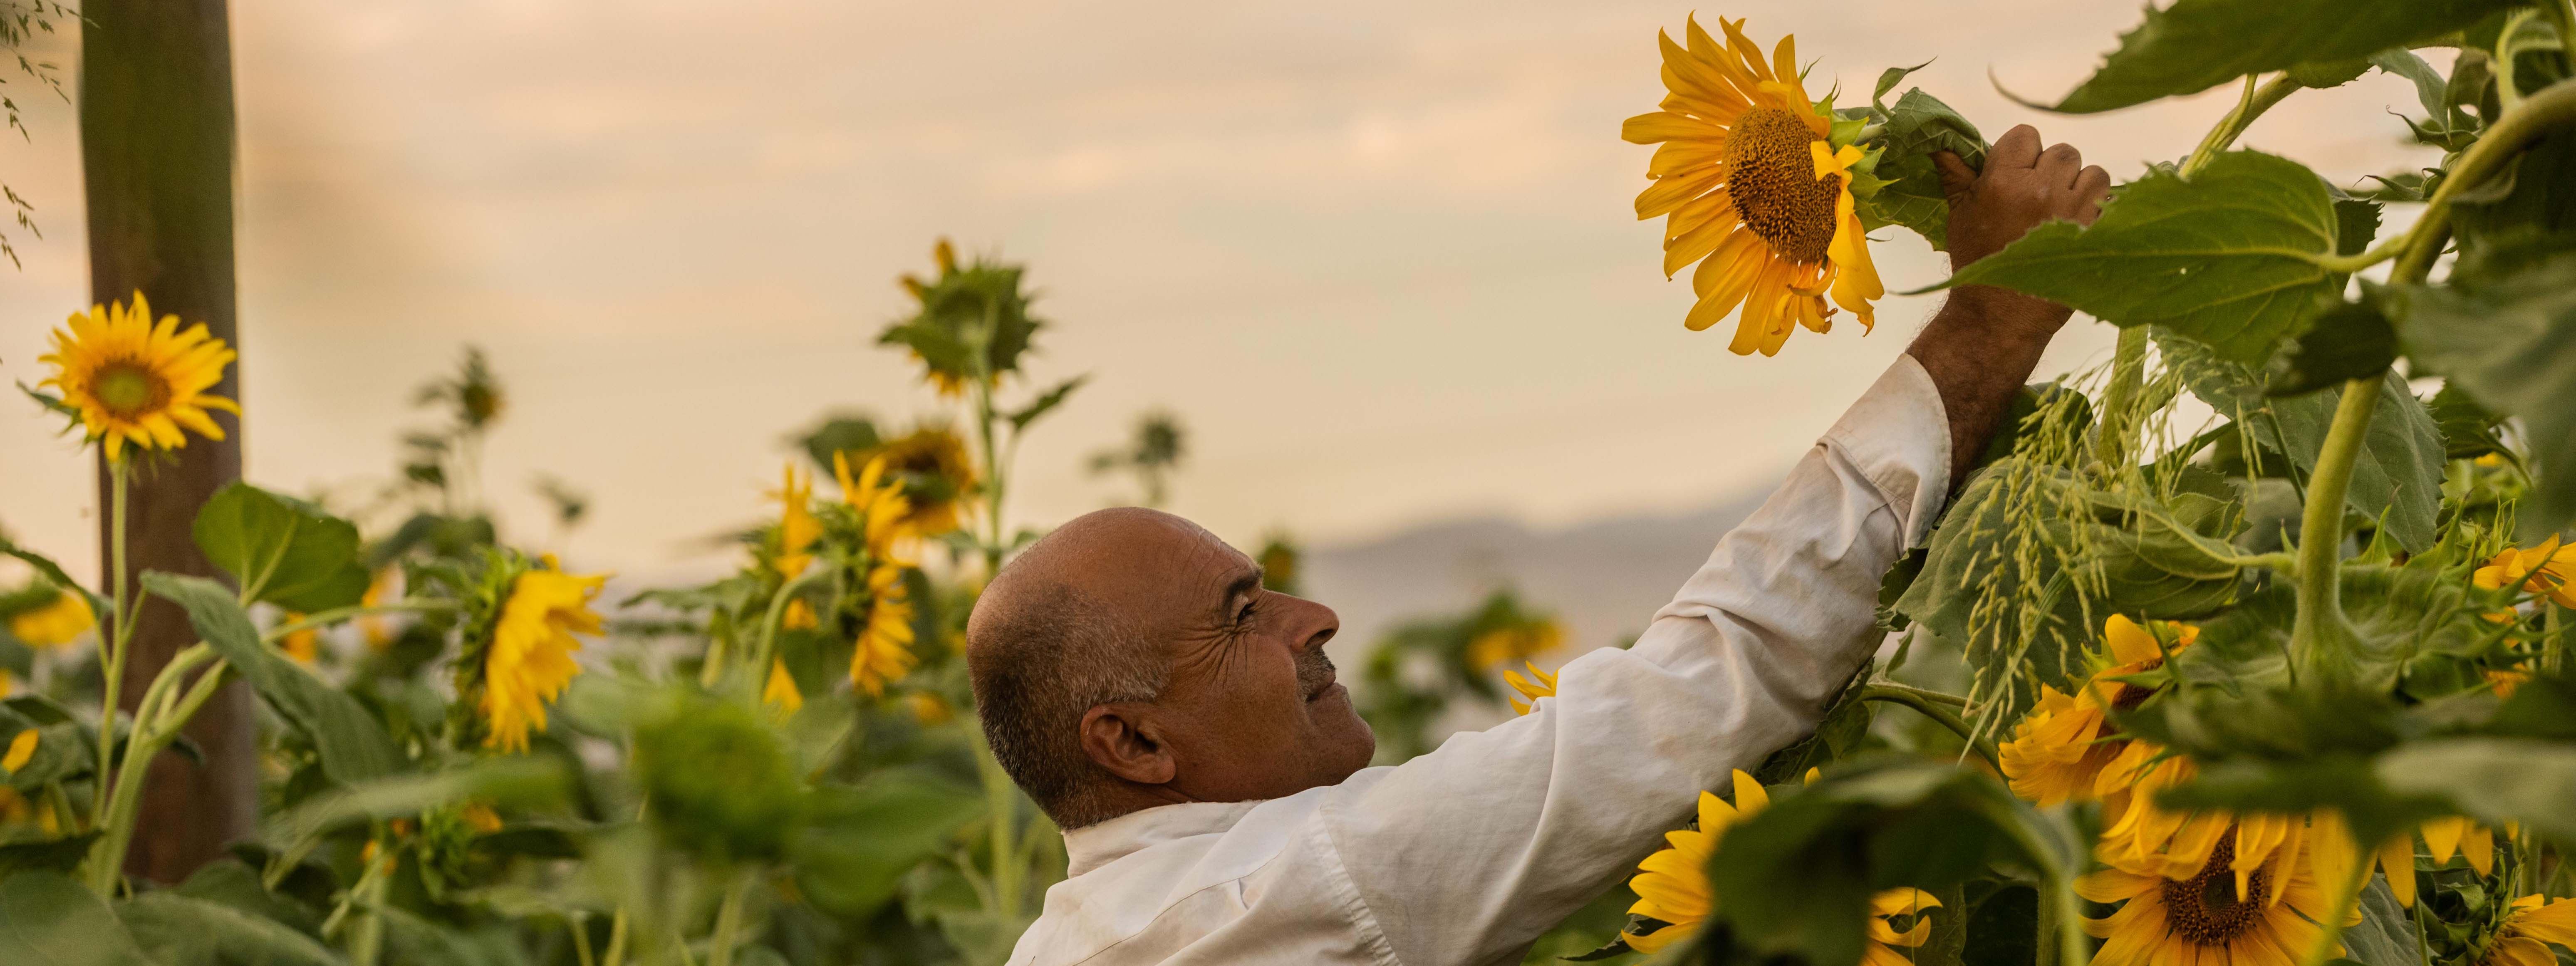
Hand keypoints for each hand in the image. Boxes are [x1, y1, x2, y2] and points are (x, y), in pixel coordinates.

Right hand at [1932, 125, 2111, 338]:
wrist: (1999, 314)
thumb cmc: (1976, 259)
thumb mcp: (1959, 213)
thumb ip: (1955, 172)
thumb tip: (1939, 141)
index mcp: (2002, 181)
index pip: (2026, 135)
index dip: (2022, 153)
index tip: (2017, 175)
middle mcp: (2040, 189)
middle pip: (2062, 151)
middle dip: (2052, 170)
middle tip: (2039, 196)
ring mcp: (2071, 209)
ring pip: (2091, 171)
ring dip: (2079, 186)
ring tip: (2061, 209)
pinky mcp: (2094, 229)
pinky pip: (2107, 197)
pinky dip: (2096, 206)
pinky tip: (2077, 223)